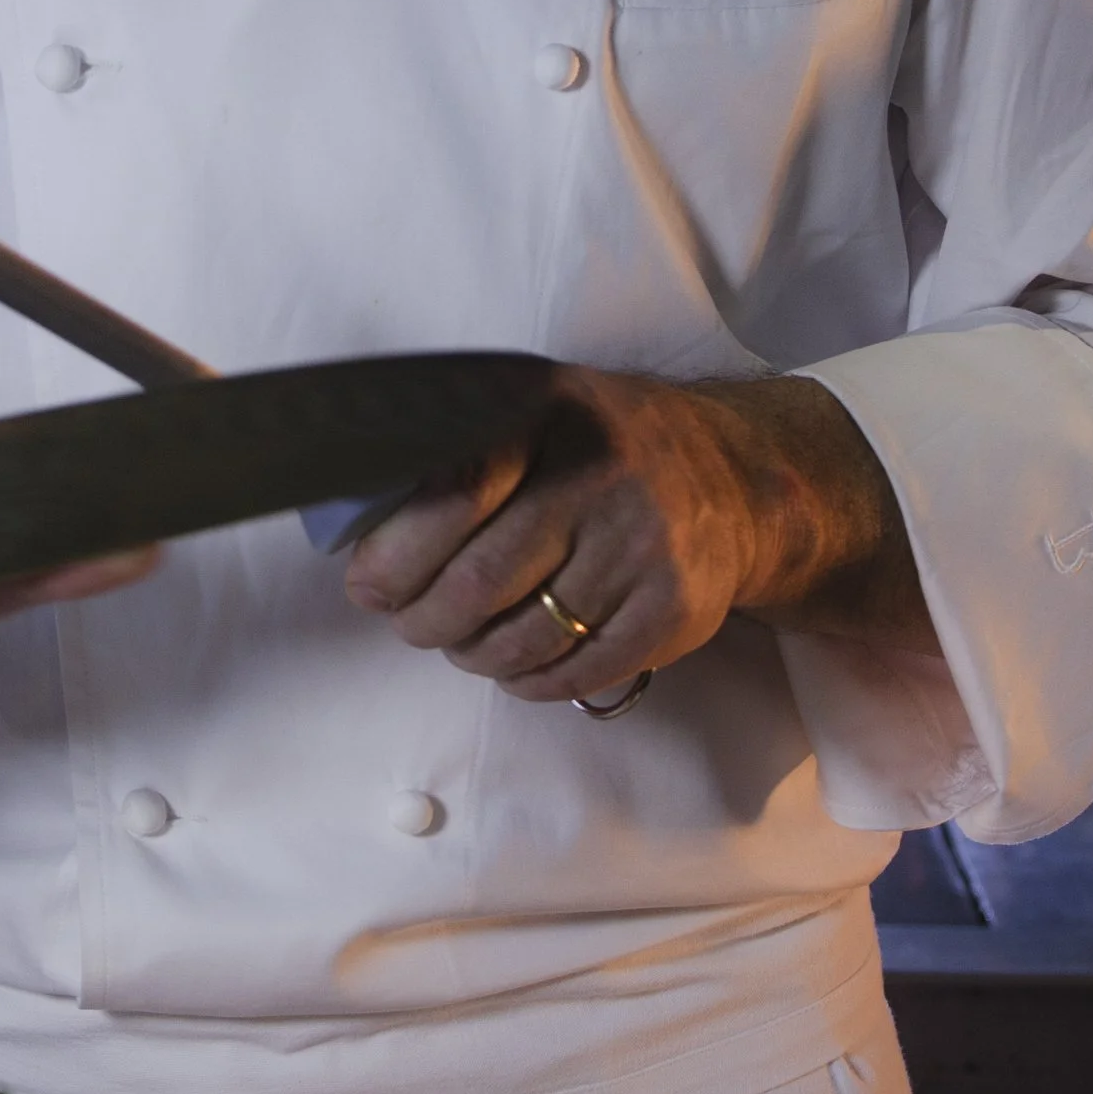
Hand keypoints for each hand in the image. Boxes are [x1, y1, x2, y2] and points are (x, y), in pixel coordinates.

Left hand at [342, 370, 929, 707]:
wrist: (734, 478)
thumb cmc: (599, 447)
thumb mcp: (535, 411)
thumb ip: (458, 448)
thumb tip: (358, 524)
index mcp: (550, 414)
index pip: (453, 489)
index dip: (396, 553)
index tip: (368, 585)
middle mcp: (600, 474)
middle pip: (478, 580)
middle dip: (423, 619)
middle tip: (407, 622)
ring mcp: (643, 545)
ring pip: (521, 637)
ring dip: (472, 654)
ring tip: (460, 641)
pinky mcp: (673, 610)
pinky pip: (574, 673)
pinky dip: (528, 681)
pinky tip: (516, 664)